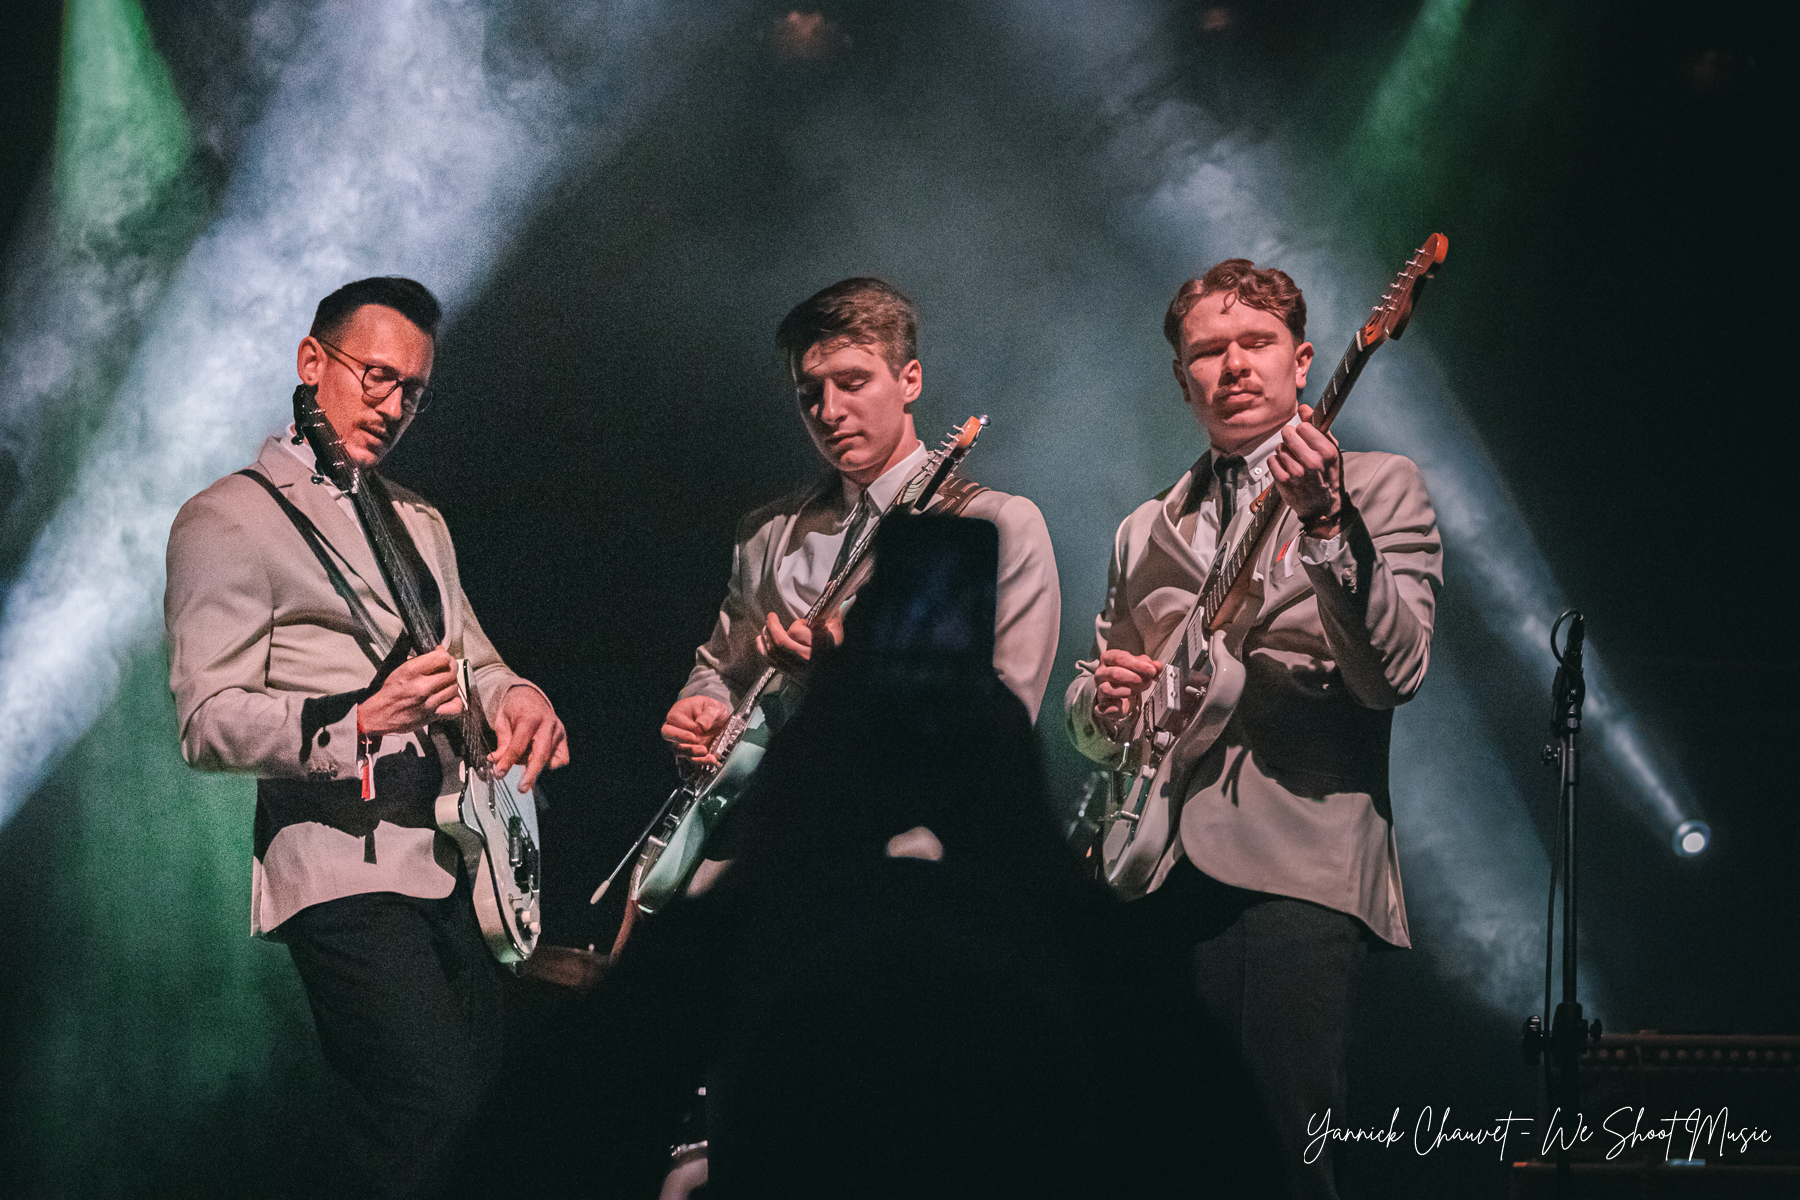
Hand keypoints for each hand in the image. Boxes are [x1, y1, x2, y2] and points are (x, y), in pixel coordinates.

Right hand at [359, 644, 461, 734]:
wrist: (380, 714)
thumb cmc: (390, 691)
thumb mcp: (399, 667)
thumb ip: (418, 659)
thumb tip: (437, 650)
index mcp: (411, 671)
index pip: (442, 658)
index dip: (444, 655)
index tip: (441, 655)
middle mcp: (421, 686)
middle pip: (451, 672)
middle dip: (451, 668)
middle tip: (446, 668)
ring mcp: (428, 702)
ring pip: (454, 688)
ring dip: (452, 684)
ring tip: (444, 684)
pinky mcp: (432, 716)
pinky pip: (455, 707)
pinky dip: (455, 702)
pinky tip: (448, 698)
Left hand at [489, 686, 568, 792]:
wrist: (529, 697)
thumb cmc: (514, 709)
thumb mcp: (502, 722)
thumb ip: (502, 743)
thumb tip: (497, 763)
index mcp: (530, 718)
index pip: (519, 745)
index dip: (508, 761)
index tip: (500, 774)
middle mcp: (548, 724)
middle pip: (541, 754)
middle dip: (531, 774)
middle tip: (522, 788)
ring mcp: (558, 731)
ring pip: (551, 758)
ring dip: (537, 769)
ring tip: (526, 771)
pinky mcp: (563, 737)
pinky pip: (562, 758)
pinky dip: (551, 766)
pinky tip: (540, 766)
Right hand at [662, 695, 729, 765]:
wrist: (720, 721)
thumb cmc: (713, 710)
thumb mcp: (714, 707)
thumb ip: (708, 715)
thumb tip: (701, 726)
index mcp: (679, 712)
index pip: (674, 719)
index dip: (685, 726)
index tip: (700, 729)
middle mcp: (676, 728)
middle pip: (667, 735)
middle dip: (680, 740)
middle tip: (695, 742)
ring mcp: (681, 742)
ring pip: (678, 750)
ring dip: (690, 753)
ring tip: (705, 751)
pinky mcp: (690, 753)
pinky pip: (690, 760)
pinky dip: (700, 761)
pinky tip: (711, 759)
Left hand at [754, 612, 840, 675]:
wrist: (834, 668)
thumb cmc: (835, 642)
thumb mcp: (837, 624)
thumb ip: (831, 606)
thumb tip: (830, 583)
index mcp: (825, 648)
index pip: (807, 638)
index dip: (799, 627)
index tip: (802, 621)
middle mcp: (810, 660)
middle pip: (783, 644)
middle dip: (773, 627)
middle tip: (771, 616)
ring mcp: (799, 669)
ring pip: (775, 652)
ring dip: (768, 636)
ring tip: (768, 625)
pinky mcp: (791, 673)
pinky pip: (772, 662)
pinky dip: (763, 649)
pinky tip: (760, 639)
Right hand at [1094, 648, 1161, 735]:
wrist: (1119, 693)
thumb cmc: (1128, 675)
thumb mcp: (1140, 668)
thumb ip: (1150, 666)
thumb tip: (1158, 667)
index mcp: (1109, 658)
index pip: (1121, 658)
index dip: (1138, 665)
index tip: (1152, 671)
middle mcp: (1101, 672)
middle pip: (1115, 673)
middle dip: (1134, 677)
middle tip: (1147, 681)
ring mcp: (1099, 687)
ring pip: (1107, 689)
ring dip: (1126, 691)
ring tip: (1134, 691)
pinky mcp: (1101, 704)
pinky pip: (1103, 707)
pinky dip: (1113, 707)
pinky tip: (1121, 704)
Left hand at [1269, 405, 1345, 534]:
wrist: (1322, 505)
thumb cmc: (1327, 475)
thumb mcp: (1330, 451)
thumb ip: (1318, 427)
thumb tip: (1304, 408)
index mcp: (1326, 451)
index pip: (1304, 426)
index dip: (1303, 430)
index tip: (1305, 437)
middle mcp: (1312, 461)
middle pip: (1288, 433)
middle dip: (1290, 437)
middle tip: (1295, 446)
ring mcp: (1296, 472)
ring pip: (1279, 447)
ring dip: (1283, 452)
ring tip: (1293, 461)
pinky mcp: (1283, 481)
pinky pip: (1271, 460)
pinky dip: (1276, 463)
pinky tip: (1285, 469)